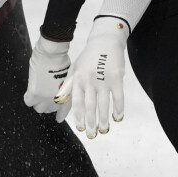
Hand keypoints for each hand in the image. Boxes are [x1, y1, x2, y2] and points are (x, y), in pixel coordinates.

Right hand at [24, 36, 71, 122]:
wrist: (52, 53)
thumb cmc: (60, 59)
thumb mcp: (67, 75)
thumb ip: (63, 85)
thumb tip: (56, 89)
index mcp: (67, 94)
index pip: (64, 110)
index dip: (60, 114)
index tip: (58, 119)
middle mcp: (58, 99)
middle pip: (50, 109)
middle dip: (48, 104)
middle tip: (44, 96)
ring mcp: (46, 97)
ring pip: (39, 108)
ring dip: (38, 102)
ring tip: (37, 93)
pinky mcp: (35, 93)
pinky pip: (29, 102)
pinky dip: (28, 98)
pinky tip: (30, 92)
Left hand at [58, 17, 128, 138]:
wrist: (105, 41)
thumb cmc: (88, 57)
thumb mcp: (74, 68)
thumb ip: (67, 86)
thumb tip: (59, 102)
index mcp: (78, 79)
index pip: (76, 102)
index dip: (78, 116)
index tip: (80, 128)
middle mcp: (89, 81)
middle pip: (89, 106)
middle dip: (90, 122)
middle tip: (91, 135)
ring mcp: (103, 80)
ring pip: (103, 104)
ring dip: (103, 119)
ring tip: (103, 130)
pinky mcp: (116, 78)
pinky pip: (118, 97)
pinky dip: (118, 109)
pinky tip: (117, 118)